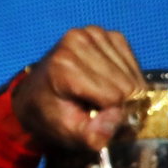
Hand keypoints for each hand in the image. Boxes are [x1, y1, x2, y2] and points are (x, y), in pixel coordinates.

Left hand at [13, 26, 144, 150]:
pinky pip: (133, 63)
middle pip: (127, 85)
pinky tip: (106, 81)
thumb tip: (116, 119)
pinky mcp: (106, 34)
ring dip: (122, 90)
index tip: (92, 115)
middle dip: (118, 102)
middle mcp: (77, 42)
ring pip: (133, 75)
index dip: (110, 114)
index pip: (114, 97)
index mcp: (64, 65)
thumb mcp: (66, 133)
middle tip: (96, 106)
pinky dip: (125, 77)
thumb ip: (92, 135)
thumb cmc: (49, 115)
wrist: (35, 95)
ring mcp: (92, 33)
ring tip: (98, 93)